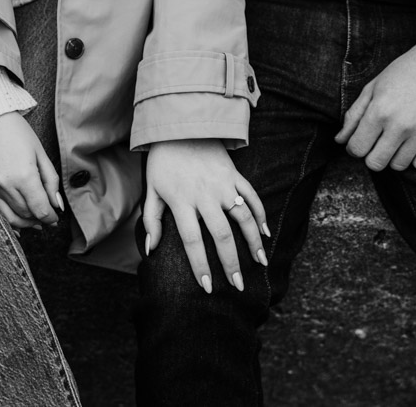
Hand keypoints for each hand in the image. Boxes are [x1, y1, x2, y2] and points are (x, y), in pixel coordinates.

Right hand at [0, 112, 62, 228]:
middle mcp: (5, 186)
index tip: (55, 217)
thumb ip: (51, 181)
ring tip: (34, 219)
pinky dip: (7, 218)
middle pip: (26, 215)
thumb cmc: (16, 132)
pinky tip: (17, 217)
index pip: (40, 209)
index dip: (51, 217)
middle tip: (47, 215)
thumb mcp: (40, 153)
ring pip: (10, 217)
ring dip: (25, 222)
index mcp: (24, 176)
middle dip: (40, 219)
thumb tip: (57, 205)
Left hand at [142, 139, 267, 293]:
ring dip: (253, 242)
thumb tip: (150, 249)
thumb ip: (152, 220)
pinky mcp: (235, 175)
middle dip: (231, 263)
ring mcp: (223, 184)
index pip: (192, 240)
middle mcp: (205, 195)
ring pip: (243, 217)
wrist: (181, 128)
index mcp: (182, 201)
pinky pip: (252, 197)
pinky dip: (261, 215)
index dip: (201, 265)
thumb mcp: (151, 189)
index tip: (209, 286)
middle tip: (238, 285)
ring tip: (260, 264)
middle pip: (221, 234)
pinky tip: (265, 233)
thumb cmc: (163, 162)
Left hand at [335, 46, 415, 171]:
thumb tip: (340, 141)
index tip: (359, 142)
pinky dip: (415, 159)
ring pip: (398, 166)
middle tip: (376, 144)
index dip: (354, 148)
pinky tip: (412, 145)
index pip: (357, 148)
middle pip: (376, 163)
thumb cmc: (401, 74)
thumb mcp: (372, 88)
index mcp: (379, 111)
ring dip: (393, 157)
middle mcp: (400, 124)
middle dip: (371, 156)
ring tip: (395, 141)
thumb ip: (353, 116)